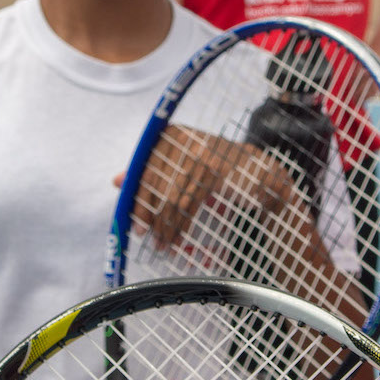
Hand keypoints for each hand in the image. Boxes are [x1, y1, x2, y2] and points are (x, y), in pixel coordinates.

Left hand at [116, 127, 297, 245]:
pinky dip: (181, 223)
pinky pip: (189, 201)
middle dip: (151, 216)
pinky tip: (178, 237)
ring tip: (164, 244)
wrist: (262, 173)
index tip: (136, 223)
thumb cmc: (217, 169)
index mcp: (173, 135)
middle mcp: (186, 141)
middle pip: (157, 184)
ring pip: (172, 196)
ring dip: (166, 225)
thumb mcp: (181, 166)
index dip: (139, 198)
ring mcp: (203, 155)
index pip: (146, 169)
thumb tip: (117, 180)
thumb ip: (150, 173)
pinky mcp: (217, 171)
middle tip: (149, 238)